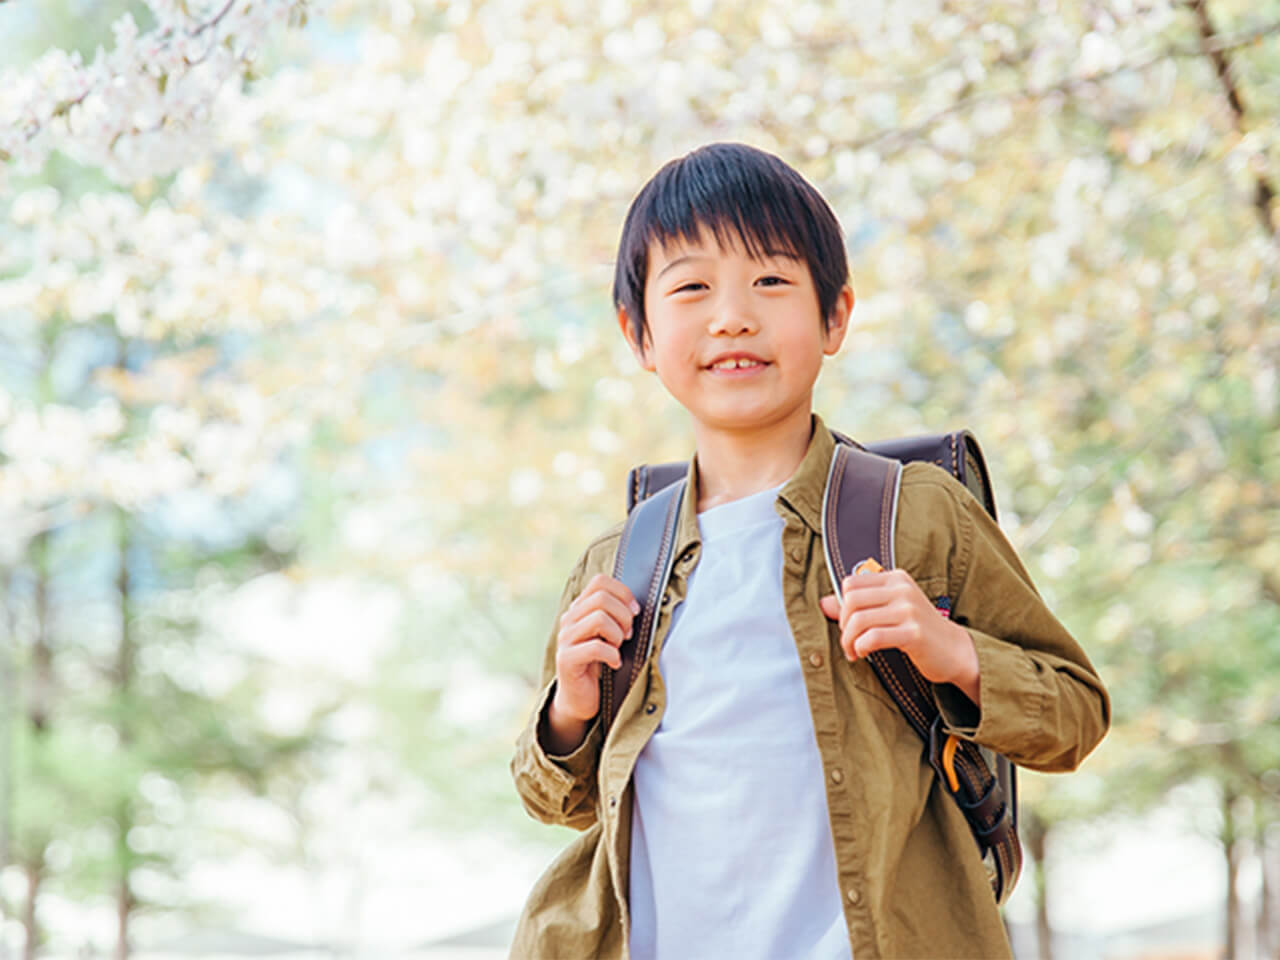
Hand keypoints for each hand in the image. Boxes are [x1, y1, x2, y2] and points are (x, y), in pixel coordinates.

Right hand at [543, 574, 639, 753]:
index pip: (600, 582)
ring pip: (599, 618)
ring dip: (617, 635)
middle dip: (623, 617)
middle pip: (602, 598)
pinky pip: (596, 647)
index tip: (634, 612)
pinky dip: (613, 656)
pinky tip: (614, 664)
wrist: (580, 697)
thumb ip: (615, 615)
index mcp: (579, 608)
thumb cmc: (600, 663)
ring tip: (618, 648)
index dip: (623, 593)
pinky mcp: (566, 659)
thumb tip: (635, 606)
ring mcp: (565, 639)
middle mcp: (569, 619)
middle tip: (627, 635)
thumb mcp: (609, 634)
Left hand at [819, 567, 980, 705]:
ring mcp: (909, 610)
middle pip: (851, 600)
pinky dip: (861, 648)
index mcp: (896, 579)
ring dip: (849, 641)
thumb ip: (859, 606)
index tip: (847, 624)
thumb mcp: (889, 611)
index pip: (851, 583)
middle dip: (843, 625)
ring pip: (859, 620)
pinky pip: (873, 637)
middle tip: (848, 641)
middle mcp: (902, 589)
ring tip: (853, 652)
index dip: (842, 606)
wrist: (955, 651)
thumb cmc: (918, 631)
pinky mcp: (914, 633)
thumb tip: (823, 603)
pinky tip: (864, 654)